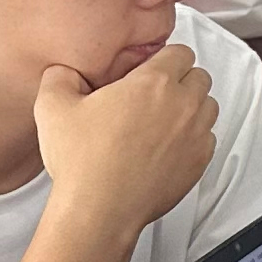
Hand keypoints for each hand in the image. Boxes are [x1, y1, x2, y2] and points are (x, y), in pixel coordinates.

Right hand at [37, 42, 217, 236]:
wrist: (99, 209)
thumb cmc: (83, 162)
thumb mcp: (53, 108)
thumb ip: (59, 77)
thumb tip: (63, 72)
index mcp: (154, 83)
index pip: (180, 52)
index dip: (164, 59)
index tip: (150, 70)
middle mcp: (183, 105)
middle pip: (199, 77)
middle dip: (180, 80)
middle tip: (155, 95)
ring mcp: (196, 134)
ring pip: (208, 106)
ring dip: (191, 107)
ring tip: (163, 120)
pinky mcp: (200, 162)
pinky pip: (208, 138)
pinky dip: (194, 138)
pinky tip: (168, 146)